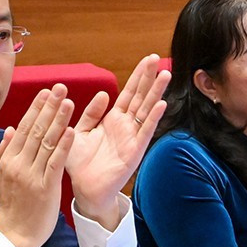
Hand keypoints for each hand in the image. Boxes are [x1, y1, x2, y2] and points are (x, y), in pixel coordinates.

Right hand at [0, 85, 77, 246]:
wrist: (15, 236)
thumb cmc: (10, 208)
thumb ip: (4, 153)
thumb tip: (11, 130)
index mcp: (8, 160)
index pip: (24, 128)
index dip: (36, 109)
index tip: (46, 92)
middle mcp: (19, 165)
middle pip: (36, 130)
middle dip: (49, 107)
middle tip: (60, 88)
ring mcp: (32, 176)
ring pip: (47, 142)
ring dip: (58, 120)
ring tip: (68, 101)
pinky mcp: (46, 188)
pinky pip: (55, 163)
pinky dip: (64, 146)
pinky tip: (72, 131)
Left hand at [65, 55, 169, 229]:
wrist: (85, 189)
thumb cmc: (80, 162)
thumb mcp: (81, 131)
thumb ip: (90, 113)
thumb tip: (104, 94)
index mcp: (113, 119)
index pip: (129, 93)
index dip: (138, 76)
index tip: (147, 60)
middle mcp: (126, 126)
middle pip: (140, 96)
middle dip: (149, 78)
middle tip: (157, 58)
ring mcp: (132, 137)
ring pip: (146, 110)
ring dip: (156, 93)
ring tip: (165, 75)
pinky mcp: (134, 151)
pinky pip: (144, 132)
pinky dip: (152, 118)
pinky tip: (161, 104)